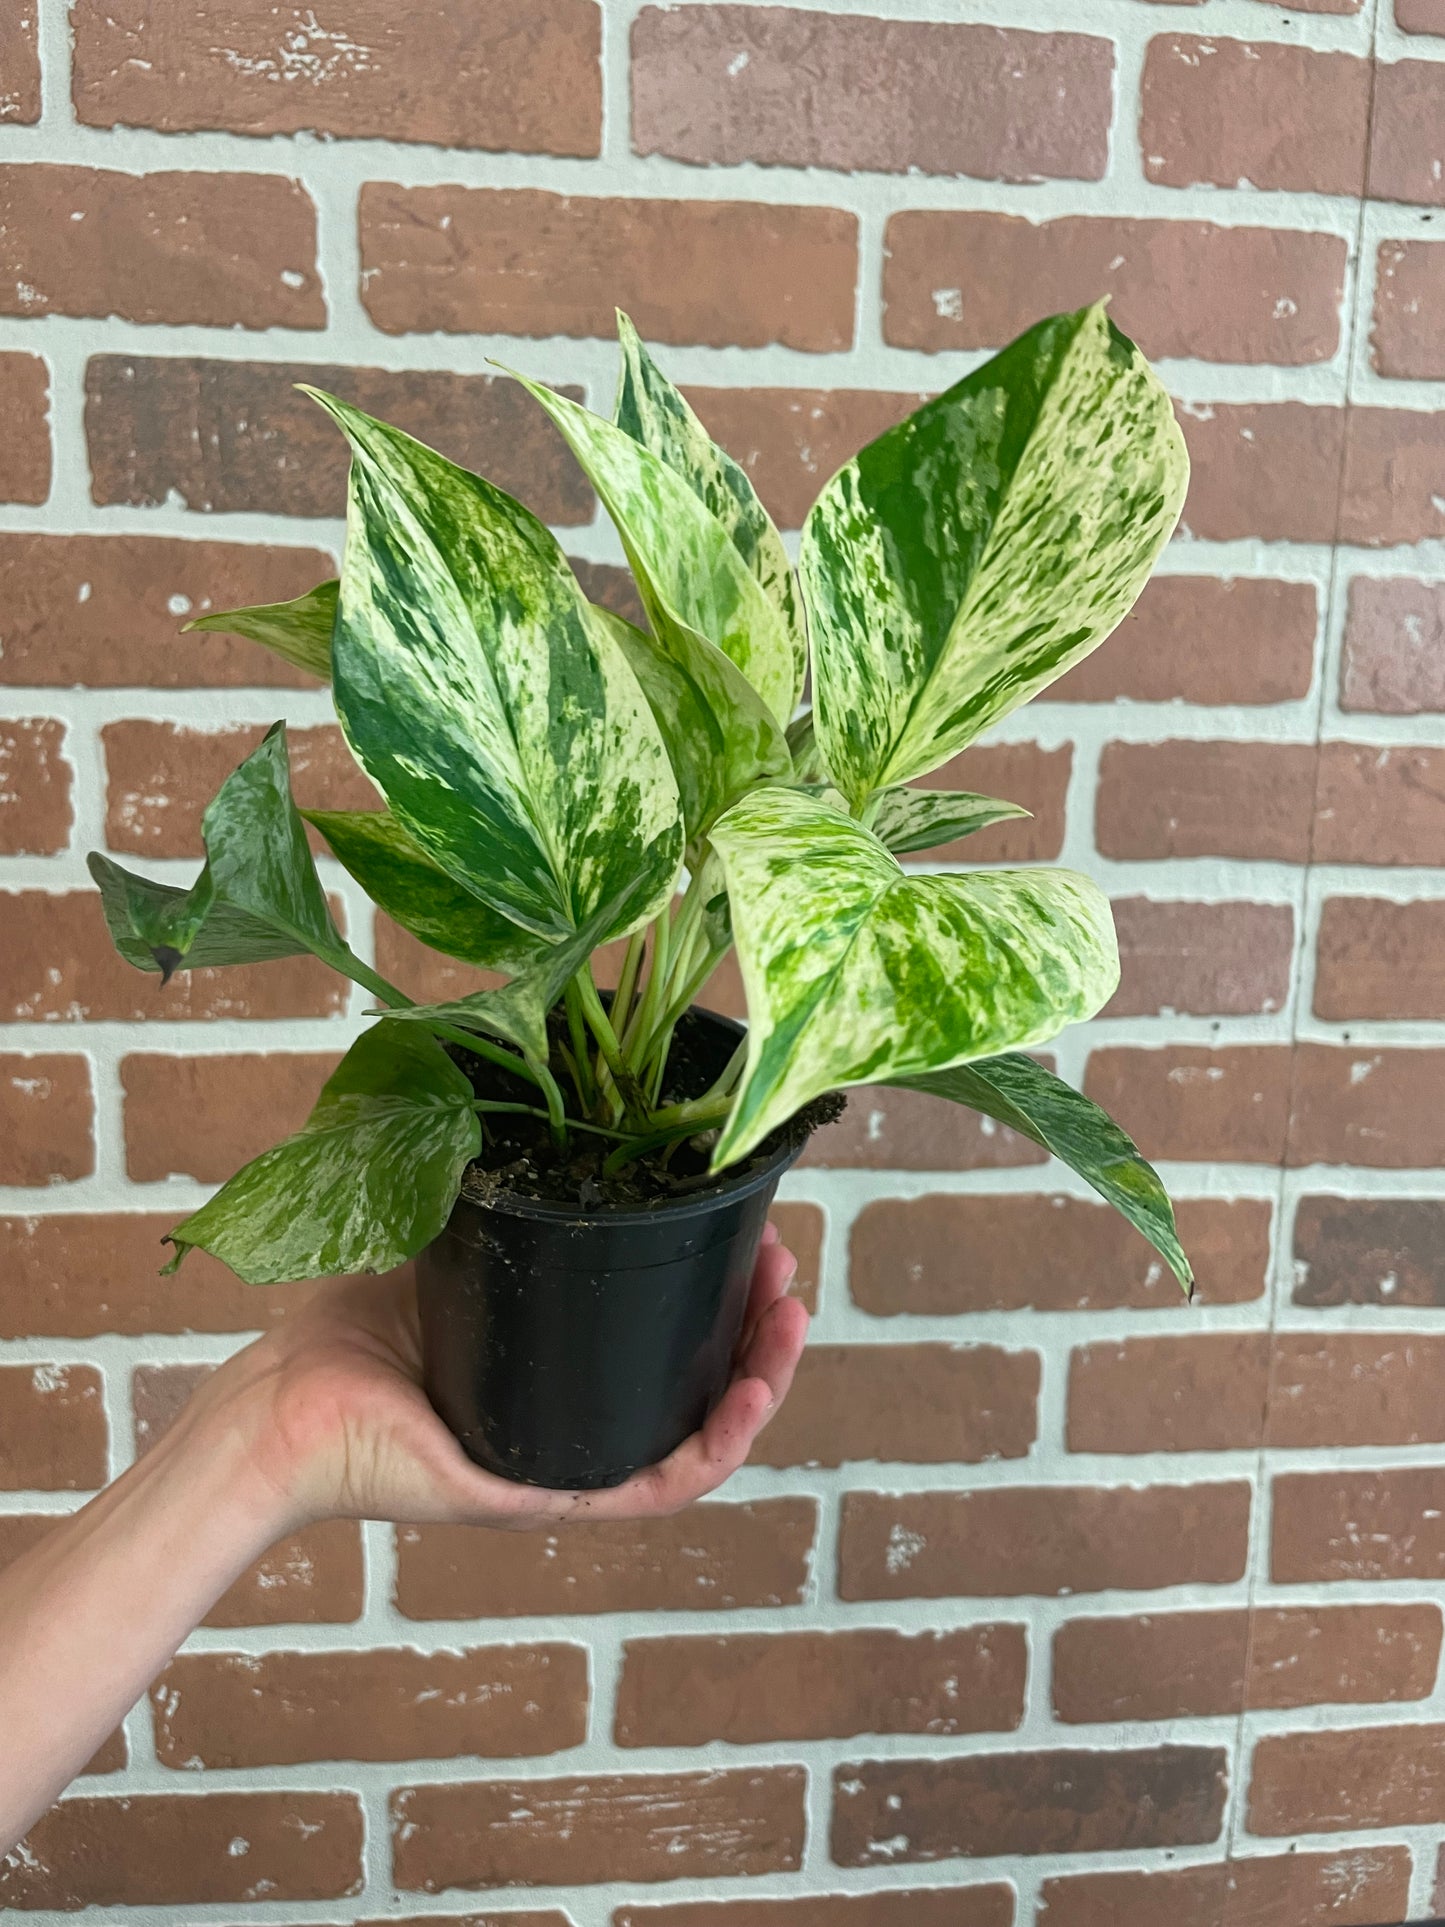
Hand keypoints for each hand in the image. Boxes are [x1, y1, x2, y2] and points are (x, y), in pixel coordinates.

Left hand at [186, 1225, 807, 1532]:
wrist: (281, 1405)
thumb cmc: (347, 1332)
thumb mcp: (448, 1240)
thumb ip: (500, 1192)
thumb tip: (548, 1100)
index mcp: (563, 1369)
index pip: (670, 1340)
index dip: (725, 1292)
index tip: (755, 1231)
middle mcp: (578, 1420)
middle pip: (703, 1385)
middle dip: (759, 1325)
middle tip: (783, 1265)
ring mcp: (569, 1465)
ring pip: (700, 1438)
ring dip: (761, 1381)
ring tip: (789, 1319)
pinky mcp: (548, 1497)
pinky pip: (656, 1487)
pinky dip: (716, 1446)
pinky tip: (750, 1395)